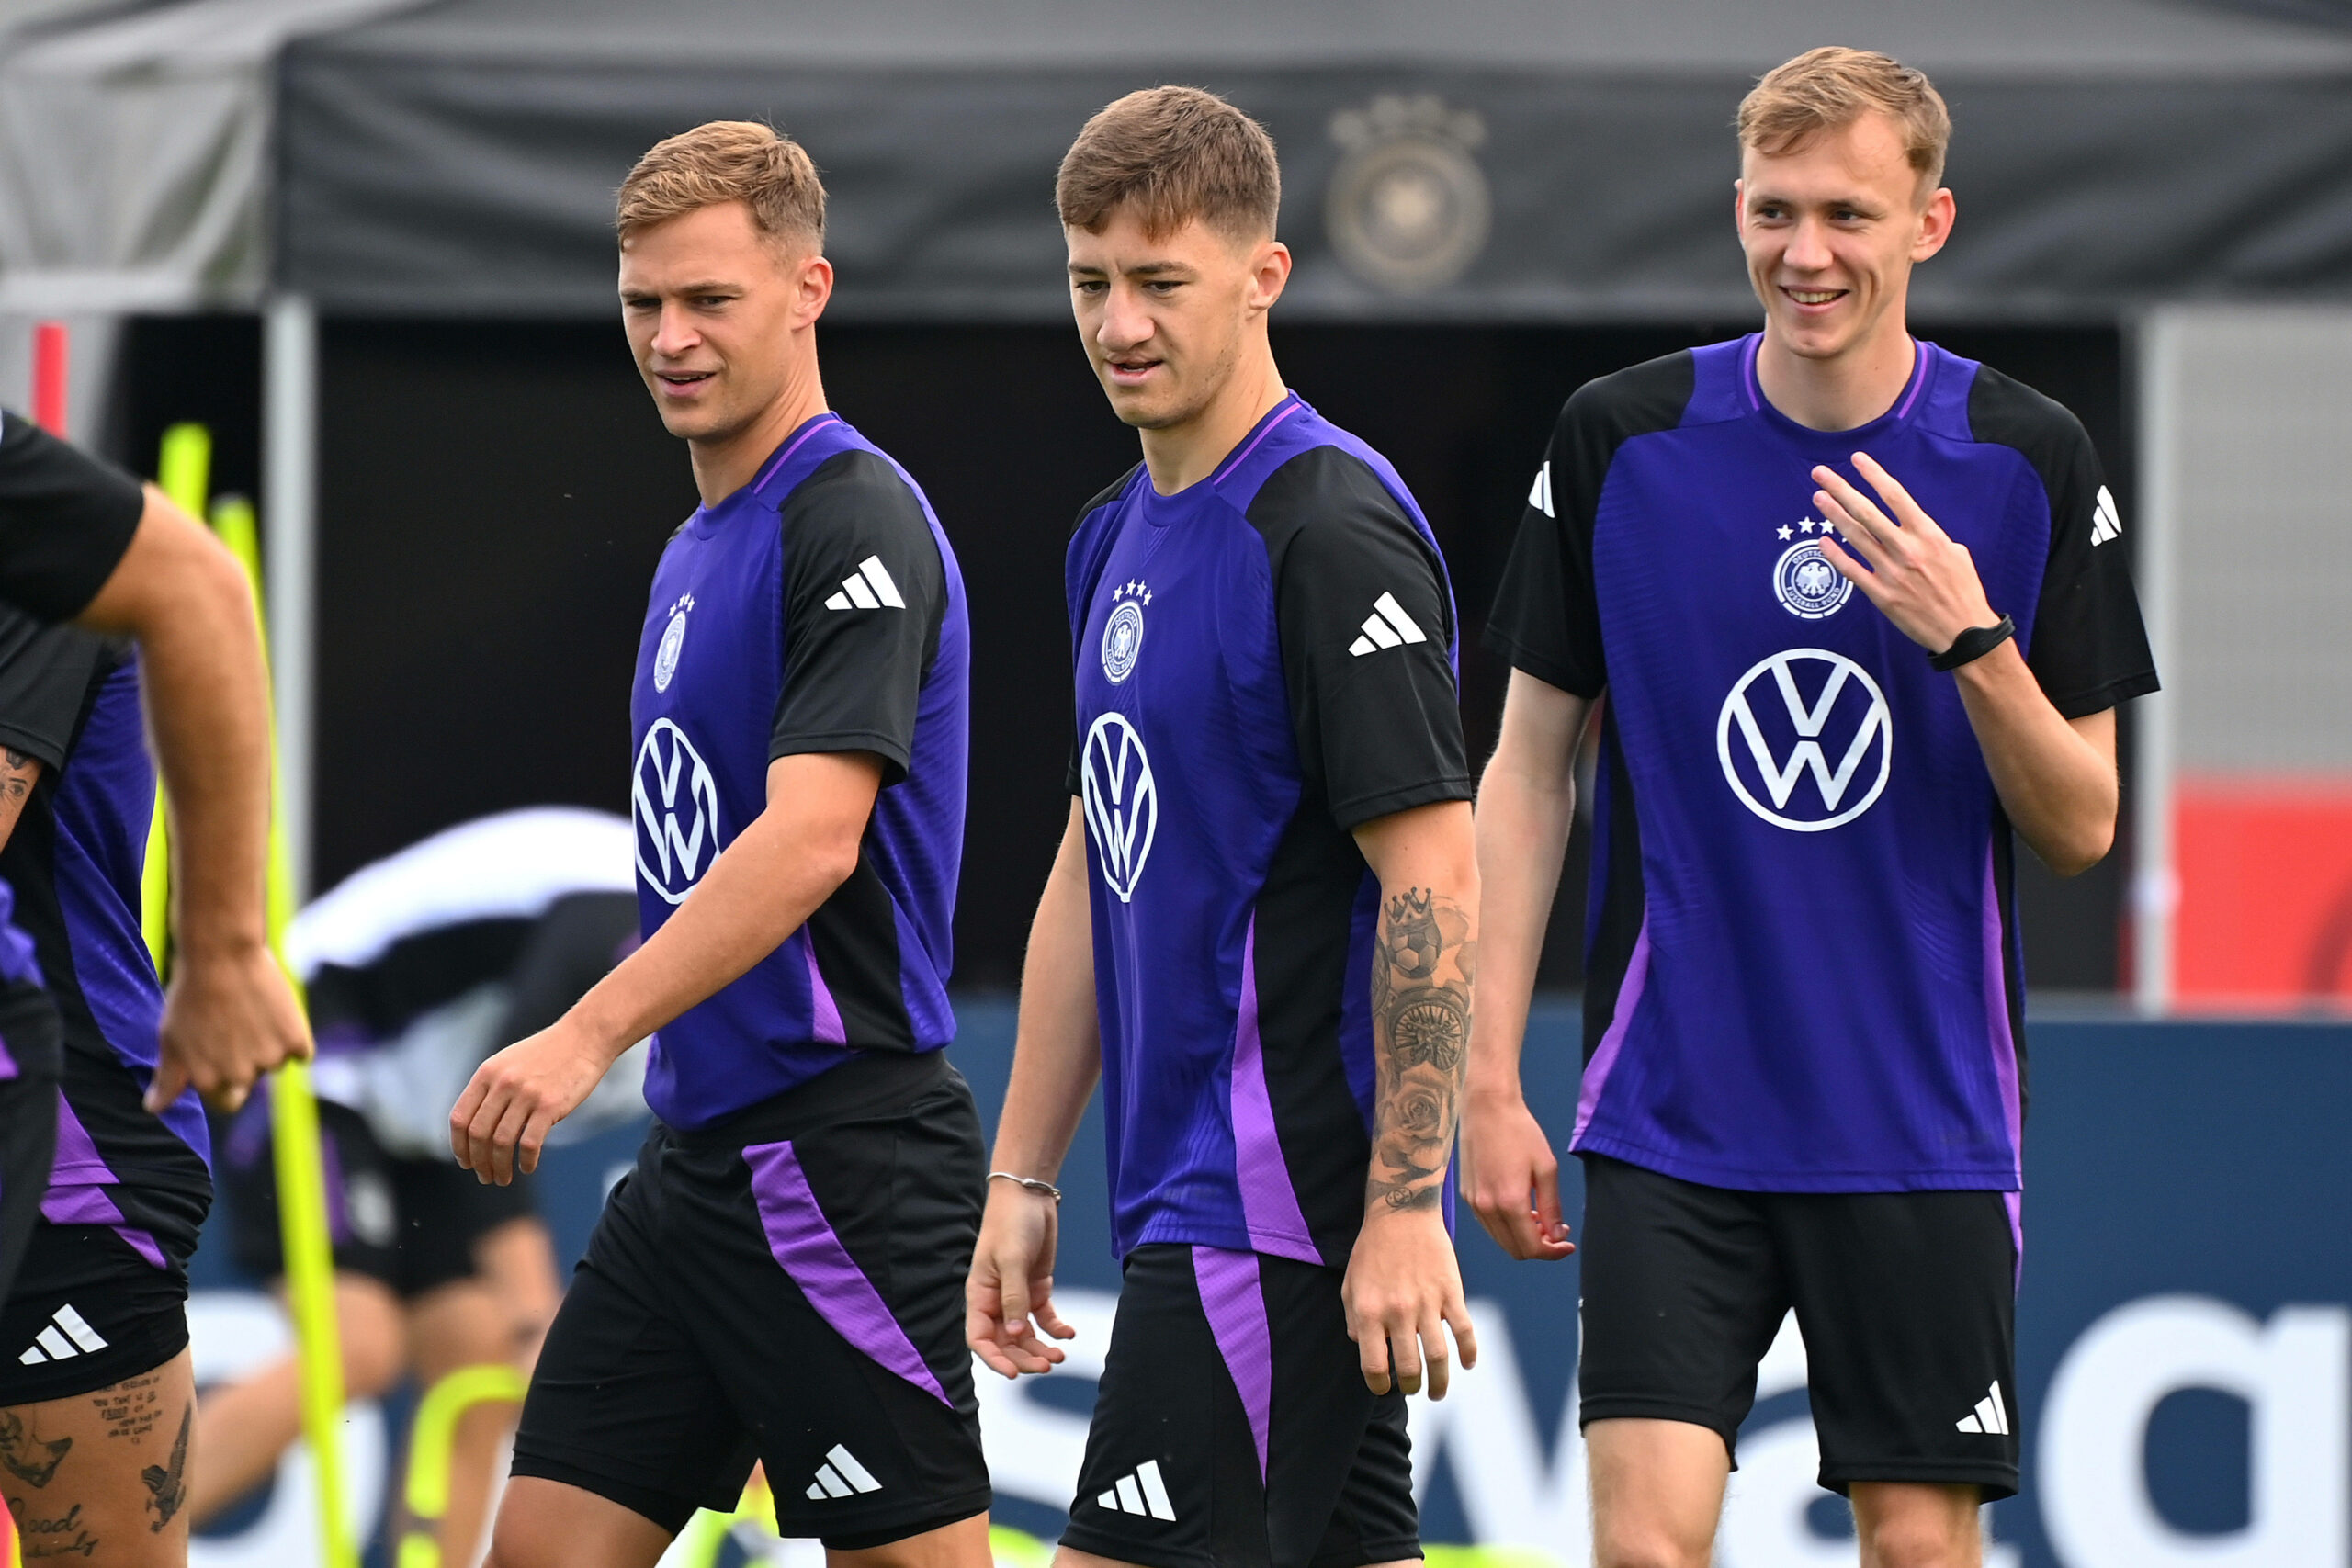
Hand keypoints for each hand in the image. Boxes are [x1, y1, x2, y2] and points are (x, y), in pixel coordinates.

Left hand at [149, 941, 311, 1112]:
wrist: (222, 955)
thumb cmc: (190, 996)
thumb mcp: (171, 1039)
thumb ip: (168, 1080)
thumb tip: (153, 1109)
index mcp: (209, 1081)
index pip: (225, 1101)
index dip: (221, 1077)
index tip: (219, 1050)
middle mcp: (241, 1076)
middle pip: (251, 1080)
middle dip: (245, 1059)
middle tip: (233, 1025)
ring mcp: (271, 1059)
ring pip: (276, 1062)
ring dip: (269, 1046)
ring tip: (251, 1013)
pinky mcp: (296, 1040)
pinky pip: (301, 1052)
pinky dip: (293, 1037)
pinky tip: (275, 1014)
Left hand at [449, 1023, 614, 1183]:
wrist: (585, 1037)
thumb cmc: (548, 1054)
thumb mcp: (509, 1063)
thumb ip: (490, 1090)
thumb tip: (476, 1130)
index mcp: (487, 1073)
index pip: (460, 1119)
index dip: (459, 1147)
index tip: (466, 1163)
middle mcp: (502, 1083)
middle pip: (478, 1134)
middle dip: (478, 1162)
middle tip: (485, 1177)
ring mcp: (526, 1093)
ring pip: (501, 1142)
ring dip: (499, 1167)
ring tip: (503, 1179)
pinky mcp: (550, 1104)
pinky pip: (530, 1143)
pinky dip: (526, 1161)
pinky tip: (527, 1168)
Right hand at [966, 1181, 1074, 1376]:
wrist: (1030, 1196)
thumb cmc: (1011, 1223)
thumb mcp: (1011, 1259)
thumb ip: (1014, 1297)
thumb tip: (1015, 1333)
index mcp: (979, 1295)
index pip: (980, 1338)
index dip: (994, 1359)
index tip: (1013, 1373)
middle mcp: (996, 1300)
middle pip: (1006, 1342)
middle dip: (1023, 1358)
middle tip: (1046, 1366)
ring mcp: (1018, 1296)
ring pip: (1026, 1334)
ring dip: (1040, 1348)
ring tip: (1059, 1356)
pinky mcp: (1038, 1288)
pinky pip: (1045, 1317)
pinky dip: (1056, 1329)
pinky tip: (1068, 1334)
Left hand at [1342, 1207, 1477, 1398]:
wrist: (1401, 1213)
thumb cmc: (1372, 1250)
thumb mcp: (1350, 1285)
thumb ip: (1354, 1320)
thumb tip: (1364, 1349)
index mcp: (1370, 1312)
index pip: (1374, 1366)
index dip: (1379, 1385)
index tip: (1384, 1388)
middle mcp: (1398, 1312)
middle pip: (1409, 1367)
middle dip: (1411, 1386)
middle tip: (1413, 1388)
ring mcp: (1428, 1302)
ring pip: (1439, 1357)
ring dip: (1440, 1382)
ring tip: (1437, 1391)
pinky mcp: (1451, 1291)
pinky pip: (1464, 1331)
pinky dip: (1469, 1353)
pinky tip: (1468, 1363)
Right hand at [1463, 1092, 1573, 1260]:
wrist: (1486, 1107)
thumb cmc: (1519, 1131)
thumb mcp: (1546, 1168)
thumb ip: (1552, 1207)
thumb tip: (1556, 1236)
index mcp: (1509, 1202)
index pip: (1532, 1247)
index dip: (1553, 1252)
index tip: (1567, 1244)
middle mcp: (1487, 1208)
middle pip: (1515, 1250)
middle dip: (1539, 1247)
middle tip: (1557, 1231)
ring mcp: (1473, 1203)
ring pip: (1501, 1240)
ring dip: (1522, 1237)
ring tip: (1540, 1216)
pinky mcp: (1467, 1195)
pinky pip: (1489, 1225)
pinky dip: (1507, 1226)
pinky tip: (1520, 1207)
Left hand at [1813, 452, 1998, 652]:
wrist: (1964, 631)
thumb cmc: (1963, 590)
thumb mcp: (1956, 553)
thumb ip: (1930, 536)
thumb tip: (1911, 526)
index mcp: (1928, 535)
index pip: (1896, 496)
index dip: (1874, 475)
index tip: (1857, 459)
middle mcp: (1907, 549)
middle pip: (1868, 512)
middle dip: (1841, 489)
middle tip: (1819, 473)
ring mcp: (1892, 572)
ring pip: (1856, 537)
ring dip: (1834, 515)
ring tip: (1818, 498)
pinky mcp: (1881, 595)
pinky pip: (1853, 571)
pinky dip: (1836, 556)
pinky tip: (1822, 541)